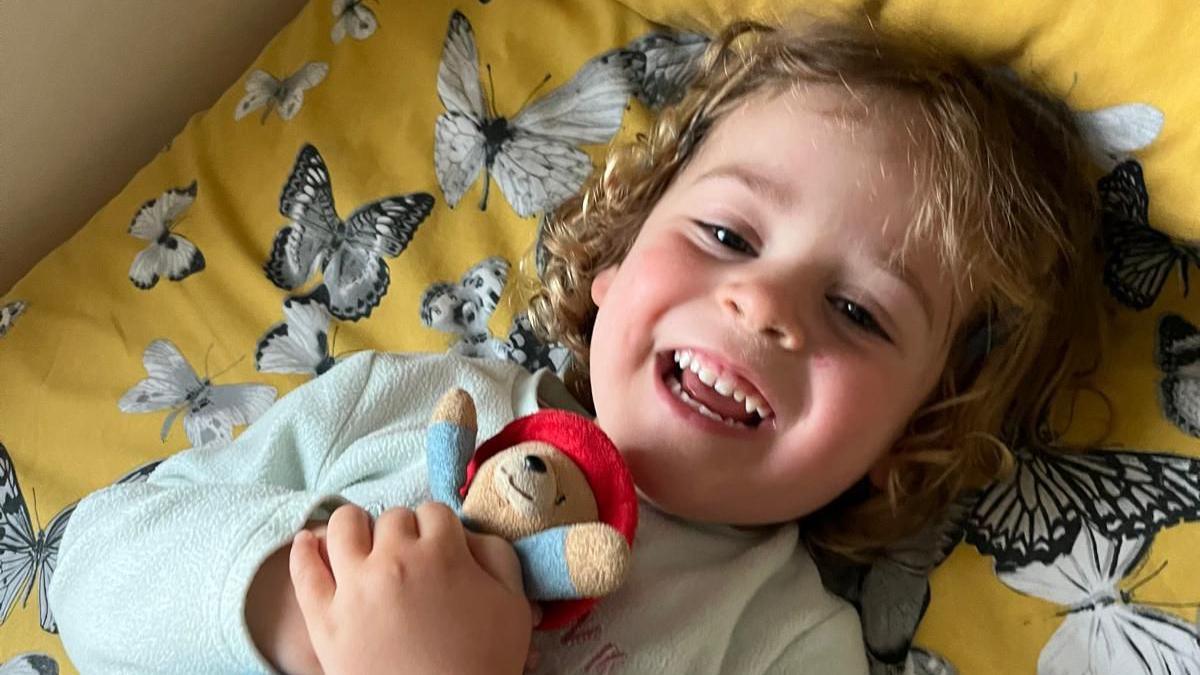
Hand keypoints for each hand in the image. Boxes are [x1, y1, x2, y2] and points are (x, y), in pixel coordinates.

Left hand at [290, 502, 534, 674]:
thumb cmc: (484, 661)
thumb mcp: (513, 602)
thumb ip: (496, 554)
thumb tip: (467, 533)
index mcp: (442, 553)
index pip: (434, 512)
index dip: (439, 528)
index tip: (440, 547)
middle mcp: (394, 560)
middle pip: (392, 518)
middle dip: (404, 532)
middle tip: (410, 558)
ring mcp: (354, 588)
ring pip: (344, 527)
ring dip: (356, 527)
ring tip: (362, 543)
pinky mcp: (325, 619)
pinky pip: (303, 570)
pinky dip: (303, 550)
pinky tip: (307, 543)